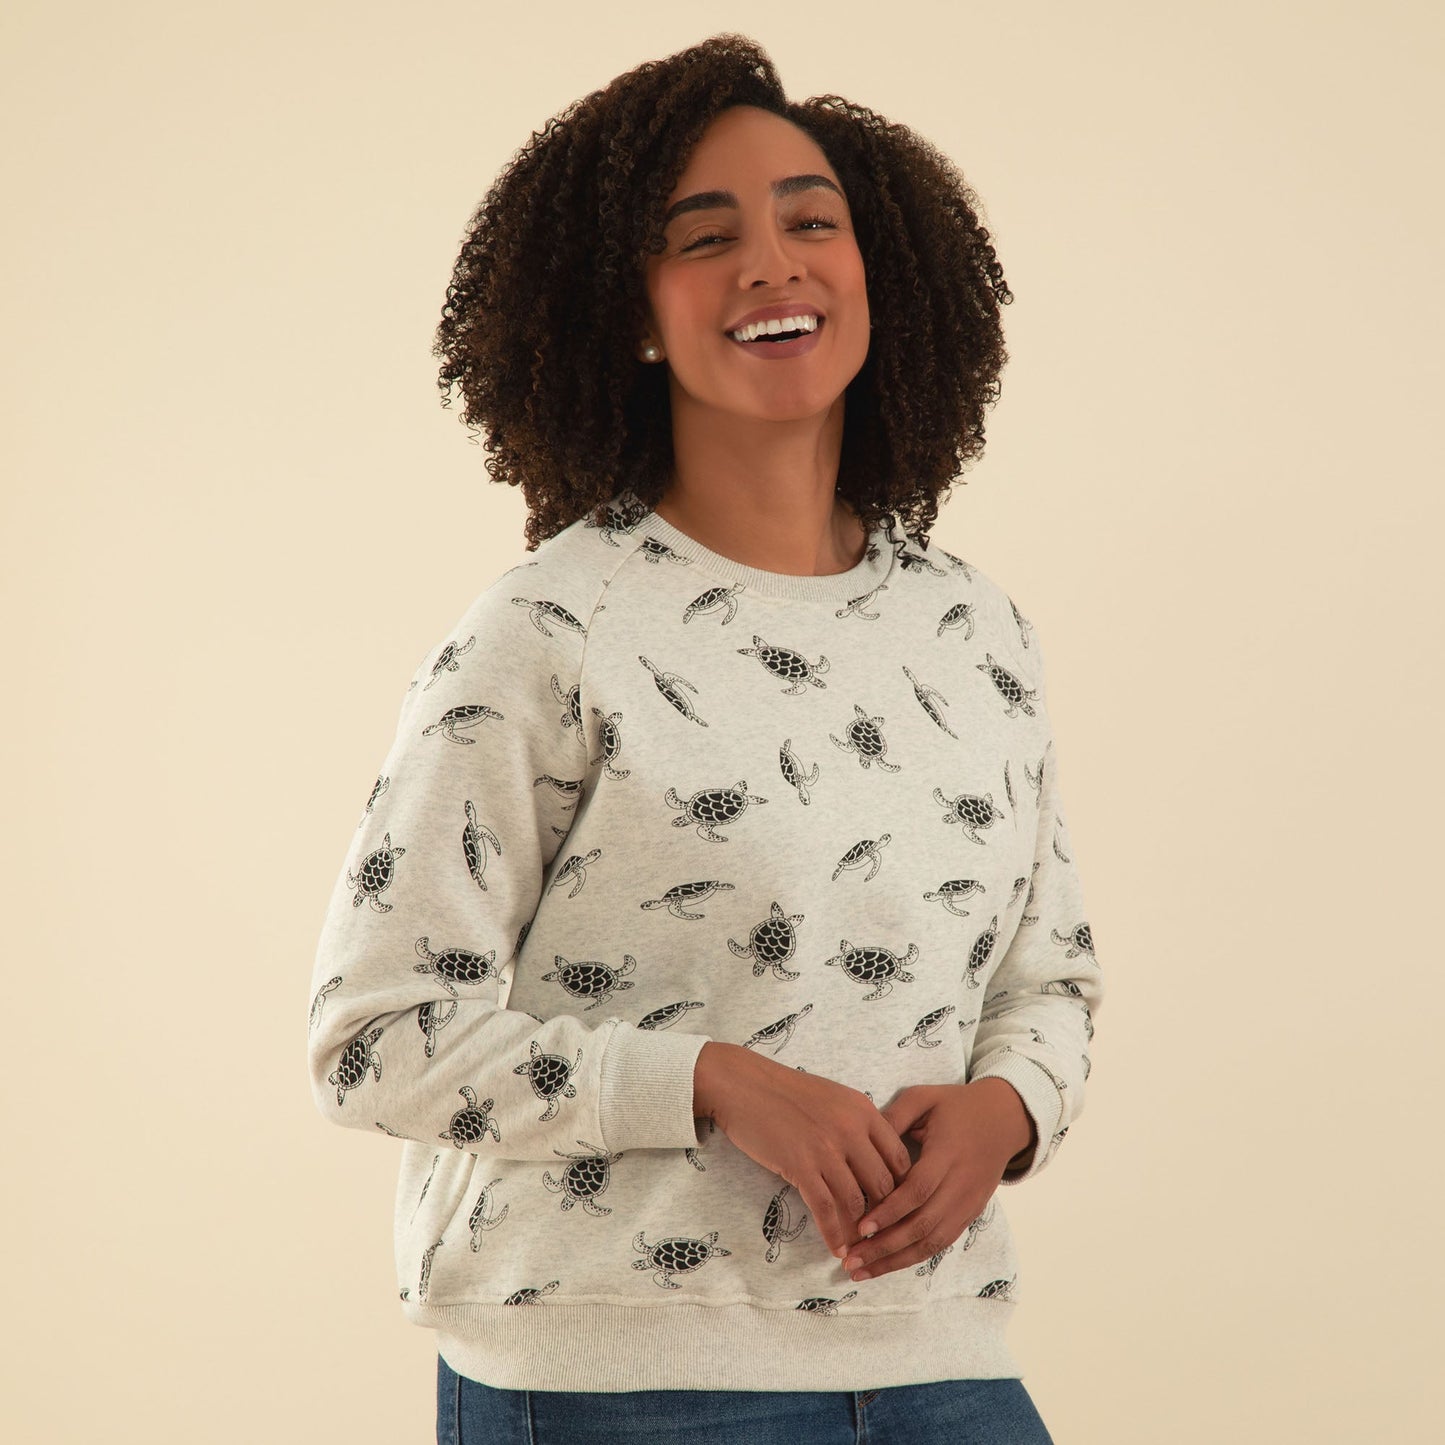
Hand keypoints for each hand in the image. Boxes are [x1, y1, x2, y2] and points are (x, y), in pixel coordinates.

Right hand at [694, 1043, 912, 1257]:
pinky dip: (834, 1234)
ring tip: (861, 1248)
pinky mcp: (800, 1166)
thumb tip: (874, 1161)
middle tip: (881, 1233)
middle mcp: (851, 1129)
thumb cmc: (786, 1092)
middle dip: (885, 1214)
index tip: (896, 1206)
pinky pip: (826, 1209)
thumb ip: (858, 1124)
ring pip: (857, 1201)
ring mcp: (826, 1148)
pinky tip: (837, 1249)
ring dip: (860, 1230)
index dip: (902, 1187)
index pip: (899, 1157)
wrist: (744, 1085)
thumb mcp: (834, 1098)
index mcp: (863, 1110)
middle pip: (883, 1184)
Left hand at [833, 1080, 1030, 1282]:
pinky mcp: (970, 1213)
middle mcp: (961, 1184)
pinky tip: (888, 1264)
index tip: (861, 1227)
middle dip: (885, 1247)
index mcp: (948, 1153)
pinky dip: (914, 1256)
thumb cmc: (956, 1106)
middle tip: (851, 1259)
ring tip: (862, 1272)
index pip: (918, 1190)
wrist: (1004, 1119)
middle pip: (923, 1225)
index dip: (890, 1211)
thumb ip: (894, 1116)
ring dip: (896, 1260)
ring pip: (932, 1242)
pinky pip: (942, 1242)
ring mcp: (968, 1203)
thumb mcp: (924, 1097)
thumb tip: (859, 1139)